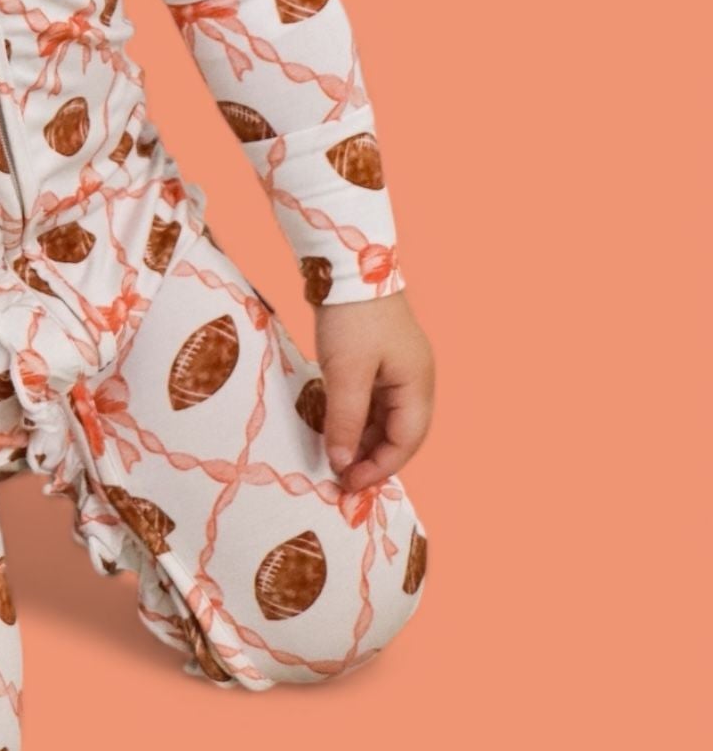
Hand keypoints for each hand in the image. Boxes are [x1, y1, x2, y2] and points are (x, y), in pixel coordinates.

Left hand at [312, 291, 434, 492]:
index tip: (349, 484)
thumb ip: (345, 421)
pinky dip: (355, 418)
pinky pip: (370, 401)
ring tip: (334, 458)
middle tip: (340, 478)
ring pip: (382, 418)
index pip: (405, 441)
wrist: (346, 265)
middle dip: (371, 458)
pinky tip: (334, 429)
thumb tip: (341, 462)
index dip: (379, 467)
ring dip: (361, 440)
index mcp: (417, 385)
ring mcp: (396, 369)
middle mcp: (413, 380)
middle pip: (398, 433)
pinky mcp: (377, 360)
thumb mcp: (346, 373)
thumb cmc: (352, 318)